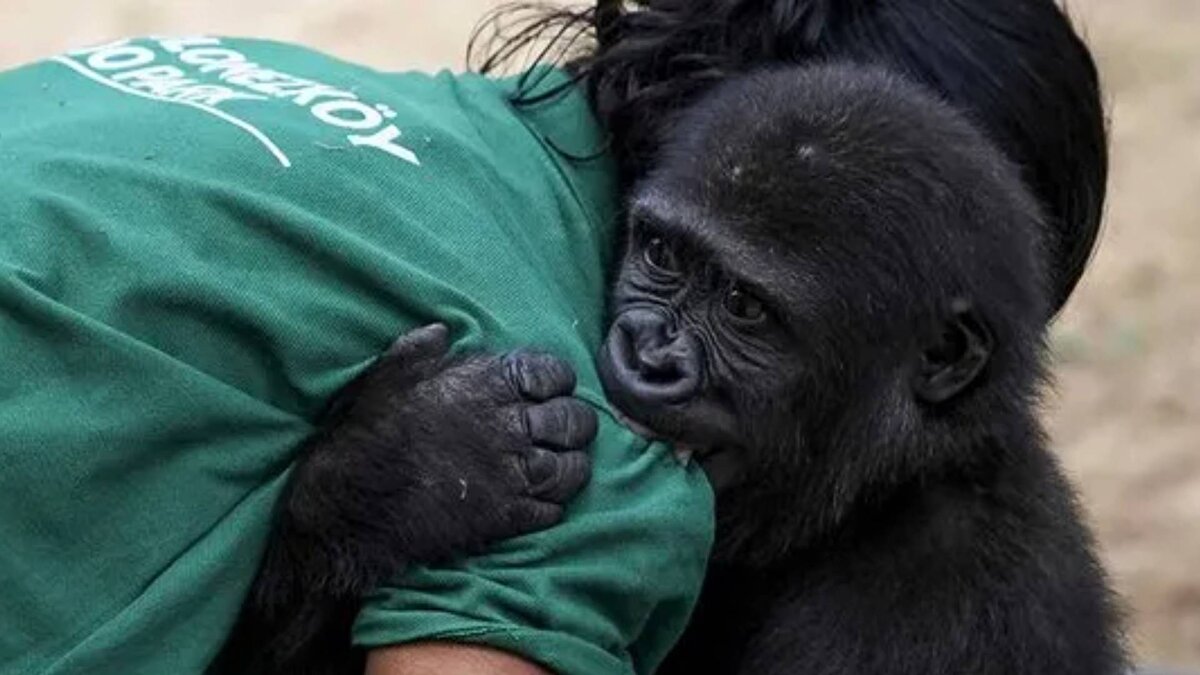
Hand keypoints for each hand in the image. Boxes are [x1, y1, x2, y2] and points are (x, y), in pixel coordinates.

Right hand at [279, 324, 597, 593]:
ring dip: (572, 466)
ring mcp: (512, 474)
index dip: (559, 381)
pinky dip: (554, 506)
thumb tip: (442, 331)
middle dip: (576, 424)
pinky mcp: (507, 517)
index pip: (554, 373)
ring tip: (564, 466)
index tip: (553, 390)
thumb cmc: (371, 431)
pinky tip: (544, 502)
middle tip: (567, 431)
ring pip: (572, 468)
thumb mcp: (389, 374)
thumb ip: (420, 349)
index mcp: (488, 383)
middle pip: (574, 421)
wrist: (356, 501)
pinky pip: (553, 510)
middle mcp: (510, 425)